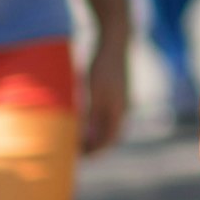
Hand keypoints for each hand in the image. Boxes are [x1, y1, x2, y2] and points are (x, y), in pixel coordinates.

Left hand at [76, 42, 128, 156]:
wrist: (114, 41)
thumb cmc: (102, 65)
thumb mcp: (94, 90)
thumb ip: (91, 114)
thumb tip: (87, 137)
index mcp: (119, 110)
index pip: (108, 140)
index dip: (94, 151)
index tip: (78, 157)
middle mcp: (123, 107)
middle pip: (111, 135)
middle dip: (95, 145)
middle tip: (76, 150)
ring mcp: (122, 99)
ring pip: (109, 124)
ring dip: (96, 133)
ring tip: (78, 137)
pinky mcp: (117, 91)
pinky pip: (108, 113)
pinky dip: (97, 121)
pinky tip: (84, 117)